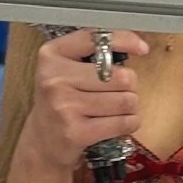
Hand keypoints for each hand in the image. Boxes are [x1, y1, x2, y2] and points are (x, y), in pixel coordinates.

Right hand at [23, 29, 148, 170]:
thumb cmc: (61, 102)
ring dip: (129, 107)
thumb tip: (136, 44)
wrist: (42, 142)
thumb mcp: (64, 70)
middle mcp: (55, 79)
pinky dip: (130, 123)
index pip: (95, 39)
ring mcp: (64, 107)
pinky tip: (117, 123)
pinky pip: (124, 123)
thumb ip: (91, 53)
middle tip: (116, 93)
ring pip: (126, 101)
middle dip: (128, 87)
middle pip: (122, 77)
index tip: (141, 48)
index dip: (124, 40)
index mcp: (52, 56)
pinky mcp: (76, 133)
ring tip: (114, 110)